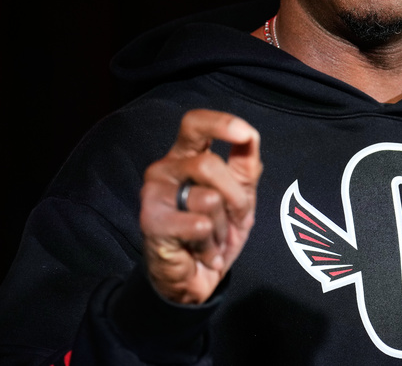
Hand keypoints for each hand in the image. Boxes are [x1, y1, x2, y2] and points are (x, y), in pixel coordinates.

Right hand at [139, 109, 261, 303]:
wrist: (195, 278)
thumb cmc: (214, 231)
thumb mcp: (240, 196)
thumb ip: (245, 165)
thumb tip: (250, 136)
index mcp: (186, 156)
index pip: (195, 124)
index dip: (220, 123)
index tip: (245, 134)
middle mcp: (166, 168)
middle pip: (210, 165)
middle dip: (236, 197)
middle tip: (234, 219)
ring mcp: (154, 193)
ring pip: (208, 198)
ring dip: (221, 227)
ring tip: (211, 238)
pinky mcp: (150, 221)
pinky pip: (199, 225)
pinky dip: (210, 245)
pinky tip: (201, 252)